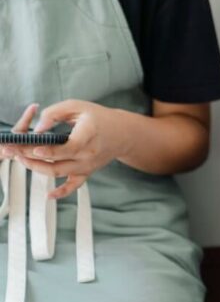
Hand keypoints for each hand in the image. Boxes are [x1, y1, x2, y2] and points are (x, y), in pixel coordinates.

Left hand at [4, 100, 128, 198]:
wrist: (122, 133)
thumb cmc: (98, 117)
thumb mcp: (77, 106)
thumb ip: (54, 114)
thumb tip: (37, 130)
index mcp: (89, 134)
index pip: (69, 147)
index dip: (50, 150)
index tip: (34, 148)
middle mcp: (89, 153)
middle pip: (58, 161)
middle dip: (32, 157)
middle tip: (14, 150)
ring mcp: (88, 165)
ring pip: (59, 173)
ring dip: (37, 168)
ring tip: (22, 159)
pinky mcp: (87, 172)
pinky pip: (74, 186)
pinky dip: (61, 192)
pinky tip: (48, 195)